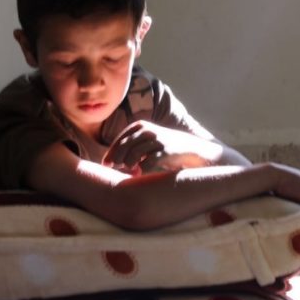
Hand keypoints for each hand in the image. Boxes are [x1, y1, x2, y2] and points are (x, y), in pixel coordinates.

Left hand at [103, 121, 217, 173]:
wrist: (191, 149)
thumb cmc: (164, 147)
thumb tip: (109, 162)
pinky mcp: (165, 152)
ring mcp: (157, 141)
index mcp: (140, 126)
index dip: (111, 153)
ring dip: (129, 166)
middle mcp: (147, 131)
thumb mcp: (146, 140)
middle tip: (116, 169)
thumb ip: (130, 146)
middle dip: (117, 160)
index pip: (120, 140)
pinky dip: (141, 171)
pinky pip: (147, 164)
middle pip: (123, 147)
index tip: (107, 165)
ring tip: (132, 171)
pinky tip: (142, 173)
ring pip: (133, 156)